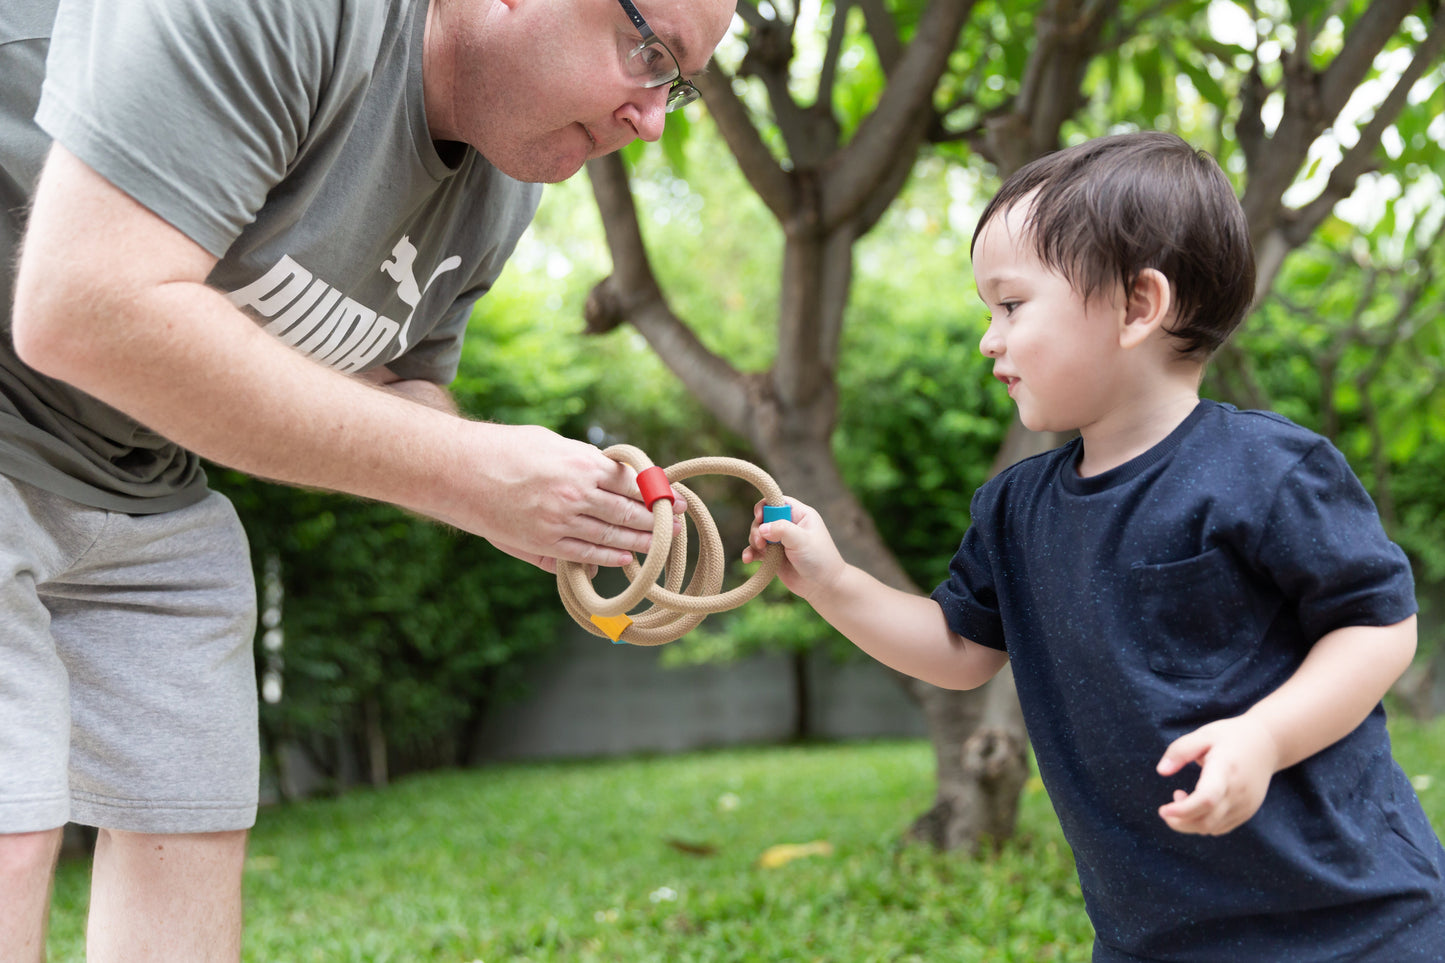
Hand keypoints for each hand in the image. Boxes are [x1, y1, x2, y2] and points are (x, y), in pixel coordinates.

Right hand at [445, 424, 681, 572]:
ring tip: (660, 544)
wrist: (459, 470)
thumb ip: (581, 462)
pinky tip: (625, 558)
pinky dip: (608, 557)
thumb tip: (607, 476)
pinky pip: (584, 553)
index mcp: (582, 462)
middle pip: (628, 511)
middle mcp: (577, 492)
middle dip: (658, 519)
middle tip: (679, 525)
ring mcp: (561, 520)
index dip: (656, 492)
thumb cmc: (504, 450)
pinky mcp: (543, 541)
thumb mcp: (550, 444)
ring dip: (640, 541)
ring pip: (612, 535)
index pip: (630, 481)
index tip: (675, 498)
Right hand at [741, 497, 845, 599]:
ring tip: (759, 551)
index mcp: (800, 515)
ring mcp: (781, 541)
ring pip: (759, 534)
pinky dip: (751, 553)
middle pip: (764, 518)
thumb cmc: (819, 560)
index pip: (778, 501)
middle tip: (761, 542)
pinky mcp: (774, 556)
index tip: (760, 517)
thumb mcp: (802, 541)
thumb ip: (782, 530)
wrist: (823, 587)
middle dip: (758, 528)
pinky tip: (748, 559)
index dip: (765, 506)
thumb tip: (761, 527)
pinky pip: (757, 551)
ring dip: (754, 541)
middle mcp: (790, 526)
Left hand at [1156, 715, 1280, 834]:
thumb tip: (1161, 771)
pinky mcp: (1247, 812)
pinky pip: (1221, 828)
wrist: (1267, 744)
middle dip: (1179, 822)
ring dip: (1189, 822)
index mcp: (1225, 770)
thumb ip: (1180, 751)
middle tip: (1165, 809)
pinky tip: (1197, 804)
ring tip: (1181, 796)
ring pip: (1212, 829)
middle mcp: (1238, 792)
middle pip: (1207, 822)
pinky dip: (1202, 823)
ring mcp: (1245, 805)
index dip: (1183, 810)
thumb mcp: (1203, 734)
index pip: (1207, 799)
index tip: (1163, 810)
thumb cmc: (1231, 737)